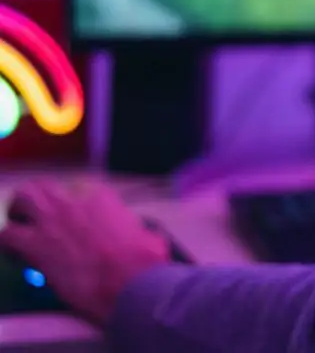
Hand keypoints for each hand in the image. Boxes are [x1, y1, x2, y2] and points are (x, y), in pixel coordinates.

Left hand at [0, 180, 170, 325]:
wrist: (126, 281)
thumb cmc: (143, 260)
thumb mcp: (148, 236)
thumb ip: (137, 230)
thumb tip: (143, 235)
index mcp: (102, 196)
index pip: (80, 190)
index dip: (75, 205)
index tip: (77, 220)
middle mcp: (73, 199)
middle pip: (44, 186)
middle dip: (37, 199)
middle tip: (37, 216)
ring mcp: (51, 219)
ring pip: (22, 198)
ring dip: (18, 211)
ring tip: (20, 226)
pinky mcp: (34, 244)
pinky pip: (8, 235)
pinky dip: (9, 243)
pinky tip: (14, 253)